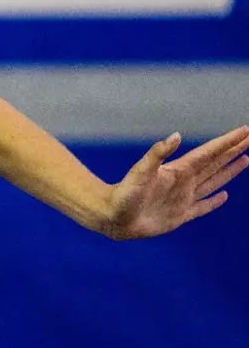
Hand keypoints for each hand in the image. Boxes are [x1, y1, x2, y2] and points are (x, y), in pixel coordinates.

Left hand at [103, 126, 248, 239]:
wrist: (112, 217)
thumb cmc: (124, 193)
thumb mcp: (141, 171)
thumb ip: (157, 153)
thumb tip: (176, 136)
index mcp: (178, 170)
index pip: (209, 153)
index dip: (227, 142)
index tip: (245, 131)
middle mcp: (184, 182)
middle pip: (215, 163)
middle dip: (233, 151)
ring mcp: (183, 198)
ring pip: (214, 181)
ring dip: (229, 171)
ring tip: (245, 159)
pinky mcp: (181, 215)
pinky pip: (203, 206)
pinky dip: (214, 201)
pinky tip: (224, 195)